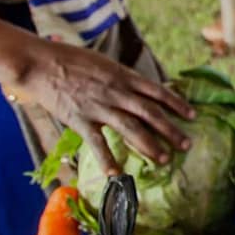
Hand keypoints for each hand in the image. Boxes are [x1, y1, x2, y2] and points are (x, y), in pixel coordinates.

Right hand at [13, 40, 194, 174]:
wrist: (41, 63)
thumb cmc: (73, 60)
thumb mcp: (106, 64)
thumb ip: (123, 79)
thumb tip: (142, 90)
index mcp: (124, 76)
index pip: (158, 91)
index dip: (177, 104)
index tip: (193, 115)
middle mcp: (116, 91)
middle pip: (150, 112)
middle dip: (171, 130)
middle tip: (186, 145)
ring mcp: (99, 106)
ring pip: (131, 128)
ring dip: (149, 145)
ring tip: (164, 160)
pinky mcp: (80, 119)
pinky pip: (97, 142)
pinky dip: (108, 158)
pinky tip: (117, 173)